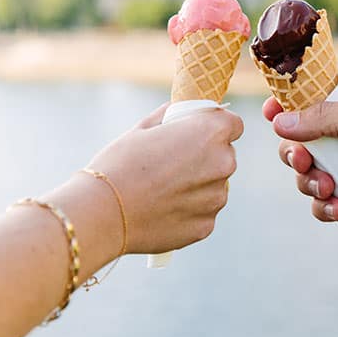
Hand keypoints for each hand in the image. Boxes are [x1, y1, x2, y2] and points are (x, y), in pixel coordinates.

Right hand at [86, 103, 243, 253]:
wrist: (104, 212)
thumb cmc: (121, 163)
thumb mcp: (144, 128)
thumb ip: (172, 117)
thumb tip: (181, 110)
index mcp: (211, 133)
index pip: (234, 124)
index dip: (216, 126)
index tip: (199, 132)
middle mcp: (223, 164)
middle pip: (225, 155)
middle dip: (206, 156)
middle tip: (173, 162)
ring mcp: (216, 197)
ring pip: (216, 185)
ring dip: (199, 184)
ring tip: (163, 188)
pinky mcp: (206, 225)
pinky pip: (204, 211)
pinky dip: (190, 209)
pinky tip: (162, 209)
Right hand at [262, 83, 337, 239]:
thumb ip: (322, 117)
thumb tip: (280, 121)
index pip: (308, 100)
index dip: (286, 106)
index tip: (269, 114)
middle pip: (297, 142)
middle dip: (293, 153)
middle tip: (303, 160)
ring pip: (304, 176)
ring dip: (310, 183)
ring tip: (331, 189)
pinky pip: (320, 204)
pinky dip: (325, 208)